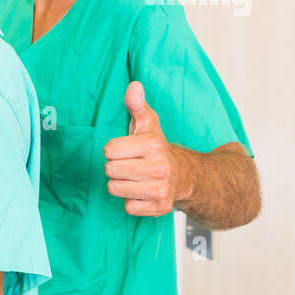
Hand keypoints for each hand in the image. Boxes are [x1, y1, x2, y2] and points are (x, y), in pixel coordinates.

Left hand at [104, 81, 188, 216]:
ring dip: (121, 185)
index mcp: (152, 145)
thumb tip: (134, 86)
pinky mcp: (159, 208)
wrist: (184, 175)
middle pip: (110, 170)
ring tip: (135, 178)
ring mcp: (160, 189)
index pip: (109, 151)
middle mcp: (159, 168)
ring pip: (115, 189)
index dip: (114, 150)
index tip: (126, 150)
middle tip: (130, 165)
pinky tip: (142, 191)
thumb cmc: (156, 149)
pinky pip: (128, 207)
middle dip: (116, 167)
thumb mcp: (148, 124)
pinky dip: (131, 201)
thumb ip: (136, 105)